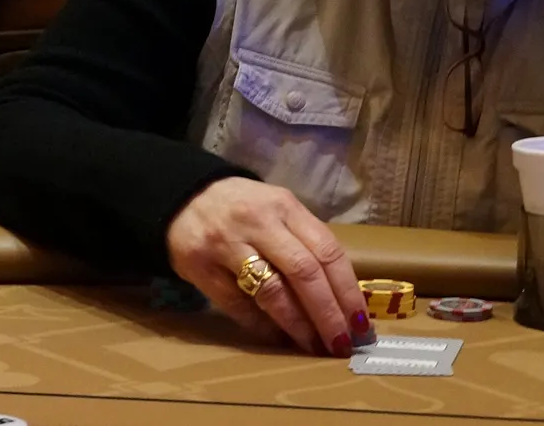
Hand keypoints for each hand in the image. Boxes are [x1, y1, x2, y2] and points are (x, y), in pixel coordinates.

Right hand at [166, 177, 370, 356]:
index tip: (361, 322)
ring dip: (298, 325)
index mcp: (284, 206)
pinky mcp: (201, 267)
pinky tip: (277, 338)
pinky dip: (261, 326)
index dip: (347, 290)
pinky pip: (238, 305)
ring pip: (272, 291)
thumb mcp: (277, 210)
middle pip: (304, 272)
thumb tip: (339, 295)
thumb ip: (304, 241)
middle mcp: (259, 222)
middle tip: (342, 344)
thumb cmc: (242, 208)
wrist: (181, 197)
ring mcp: (227, 244)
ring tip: (314, 346)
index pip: (327, 250)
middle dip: (328, 314)